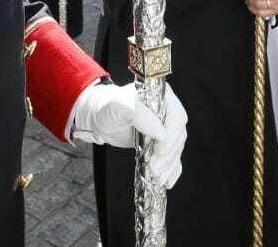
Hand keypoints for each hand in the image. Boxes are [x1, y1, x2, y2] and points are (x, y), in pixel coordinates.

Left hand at [71, 82, 186, 189]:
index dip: (171, 135)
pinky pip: (172, 158)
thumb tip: (161, 133)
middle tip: (155, 168)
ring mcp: (166, 128)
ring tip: (156, 176)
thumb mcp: (118, 107)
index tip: (161, 150)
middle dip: (168, 155)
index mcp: (161, 96)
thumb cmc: (107, 108)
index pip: (176, 116)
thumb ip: (139, 115)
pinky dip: (171, 170)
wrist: (100, 119)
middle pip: (177, 135)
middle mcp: (167, 111)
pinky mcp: (162, 143)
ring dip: (168, 165)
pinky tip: (167, 181)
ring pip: (176, 149)